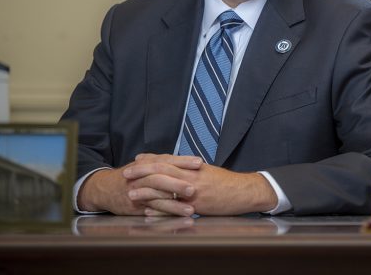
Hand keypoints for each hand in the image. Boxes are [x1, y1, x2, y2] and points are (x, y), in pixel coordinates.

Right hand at [77, 155, 202, 215]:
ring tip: (191, 210)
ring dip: (174, 205)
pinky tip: (175, 219)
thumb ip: (162, 163)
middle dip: (177, 184)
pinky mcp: (134, 207)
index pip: (166, 160)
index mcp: (146, 164)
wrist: (104, 188)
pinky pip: (150, 211)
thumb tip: (186, 161)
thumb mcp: (143, 164)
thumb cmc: (131, 176)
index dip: (182, 161)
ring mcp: (136, 192)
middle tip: (194, 188)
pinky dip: (163, 215)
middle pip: (160, 178)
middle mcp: (141, 177)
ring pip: (156, 198)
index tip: (199, 163)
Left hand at [125, 153, 277, 215]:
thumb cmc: (227, 182)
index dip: (151, 159)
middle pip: (162, 170)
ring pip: (165, 188)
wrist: (244, 191)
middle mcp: (191, 175)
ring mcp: (193, 190)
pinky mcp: (197, 204)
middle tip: (126, 173)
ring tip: (131, 193)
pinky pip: (174, 207)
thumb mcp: (208, 171)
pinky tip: (148, 212)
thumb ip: (192, 170)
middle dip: (142, 171)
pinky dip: (160, 209)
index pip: (168, 159)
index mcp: (193, 166)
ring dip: (146, 190)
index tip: (137, 159)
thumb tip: (178, 167)